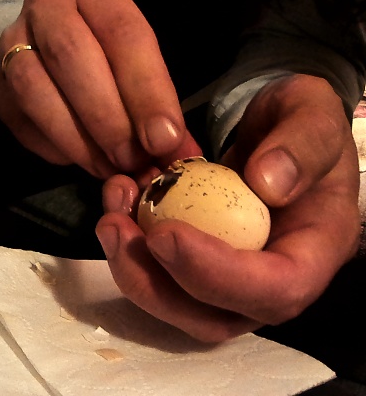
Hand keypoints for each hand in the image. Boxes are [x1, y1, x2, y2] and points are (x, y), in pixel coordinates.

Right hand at [0, 0, 198, 176]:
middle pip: (70, 54)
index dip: (146, 89)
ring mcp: (11, 40)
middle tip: (133, 159)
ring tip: (107, 166)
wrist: (52, 41)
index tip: (164, 138)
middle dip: (107, 115)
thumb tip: (177, 151)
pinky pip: (17, 114)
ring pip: (33, 86)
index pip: (122, 32)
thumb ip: (156, 99)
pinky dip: (51, 144)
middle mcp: (45, 5)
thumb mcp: (140, 58)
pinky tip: (81, 160)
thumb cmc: (110, 51)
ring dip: (75, 136)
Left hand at [97, 74, 360, 341]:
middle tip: (114, 226)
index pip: (276, 288)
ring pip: (177, 306)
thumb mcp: (312, 111)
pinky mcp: (198, 268)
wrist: (277, 130)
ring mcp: (234, 281)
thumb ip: (303, 143)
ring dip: (131, 266)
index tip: (165, 233)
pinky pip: (158, 276)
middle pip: (215, 317)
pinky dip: (127, 247)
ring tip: (110, 212)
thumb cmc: (300, 121)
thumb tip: (268, 184)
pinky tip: (117, 199)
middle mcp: (275, 279)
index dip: (217, 273)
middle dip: (153, 282)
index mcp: (318, 248)